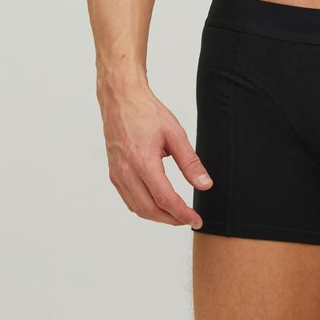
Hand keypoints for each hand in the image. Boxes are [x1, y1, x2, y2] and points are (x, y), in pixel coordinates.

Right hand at [98, 81, 211, 228]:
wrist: (121, 100)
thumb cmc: (146, 112)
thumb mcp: (175, 134)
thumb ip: (190, 162)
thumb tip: (204, 185)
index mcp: (142, 161)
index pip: (164, 199)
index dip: (182, 214)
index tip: (196, 219)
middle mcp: (126, 172)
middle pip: (149, 210)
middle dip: (171, 220)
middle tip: (189, 220)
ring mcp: (117, 174)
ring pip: (137, 208)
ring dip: (158, 217)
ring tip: (176, 214)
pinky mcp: (114, 174)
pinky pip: (129, 199)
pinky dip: (144, 208)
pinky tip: (158, 204)